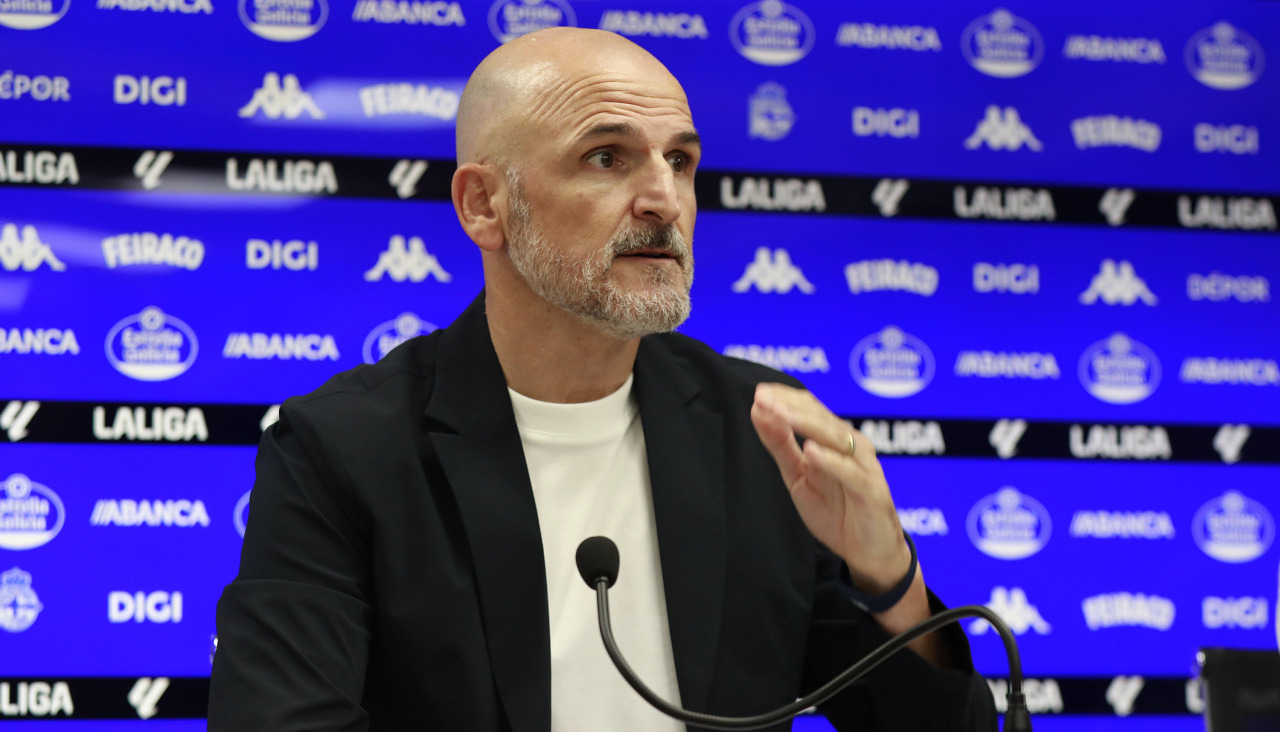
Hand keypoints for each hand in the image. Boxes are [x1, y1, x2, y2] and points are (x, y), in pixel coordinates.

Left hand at [749, 382, 910, 592]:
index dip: (785, 399)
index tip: (759, 393)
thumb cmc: (836, 510)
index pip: (810, 408)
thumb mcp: (798, 475)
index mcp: (835, 439)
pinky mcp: (872, 491)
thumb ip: (780, 445)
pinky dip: (831, 461)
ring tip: (781, 414)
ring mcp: (864, 467)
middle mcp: (852, 446)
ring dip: (807, 424)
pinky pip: (850, 472)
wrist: (869, 552)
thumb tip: (759, 411)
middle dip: (791, 407)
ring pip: (836, 438)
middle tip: (764, 398)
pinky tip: (811, 451)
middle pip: (821, 418)